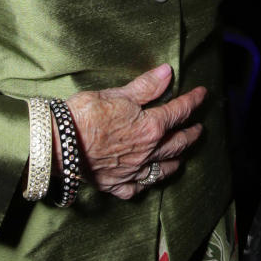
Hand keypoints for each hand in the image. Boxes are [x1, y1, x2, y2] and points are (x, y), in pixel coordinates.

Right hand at [64, 64, 206, 200]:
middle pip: (177, 143)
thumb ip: (146, 86)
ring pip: (163, 168)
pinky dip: (146, 184)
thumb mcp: (118, 94)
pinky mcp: (116, 185)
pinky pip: (137, 188)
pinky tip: (148, 180)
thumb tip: (168, 72)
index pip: (179, 111)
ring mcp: (133, 171)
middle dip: (191, 134)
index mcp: (151, 127)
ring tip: (182, 156)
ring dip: (176, 160)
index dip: (193, 101)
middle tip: (199, 128)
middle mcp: (147, 152)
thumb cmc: (86, 114)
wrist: (59, 143)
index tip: (202, 94)